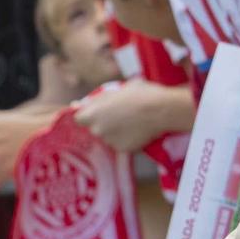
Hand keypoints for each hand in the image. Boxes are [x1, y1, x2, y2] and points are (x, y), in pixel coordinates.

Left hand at [74, 81, 192, 153]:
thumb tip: (79, 104)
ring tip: (132, 122)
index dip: (86, 115)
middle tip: (119, 115)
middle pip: (94, 129)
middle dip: (103, 123)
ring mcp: (109, 141)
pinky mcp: (122, 149)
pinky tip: (137, 131)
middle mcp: (97, 130)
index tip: (94, 113)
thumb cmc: (140, 94)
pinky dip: (126, 139)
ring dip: (115, 132)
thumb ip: (97, 99)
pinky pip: (121, 144)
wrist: (161, 109)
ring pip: (108, 137)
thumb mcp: (117, 89)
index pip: (78, 119)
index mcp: (92, 114)